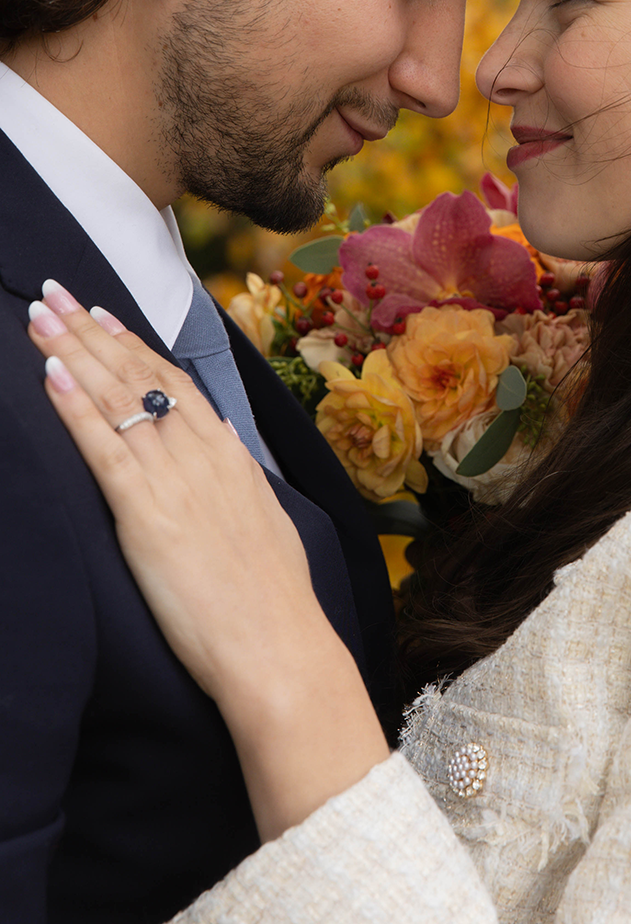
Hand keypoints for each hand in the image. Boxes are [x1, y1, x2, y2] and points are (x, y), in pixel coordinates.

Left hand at [28, 282, 388, 837]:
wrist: (279, 648)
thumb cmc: (273, 603)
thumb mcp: (266, 525)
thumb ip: (238, 483)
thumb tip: (225, 454)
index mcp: (231, 458)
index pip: (175, 381)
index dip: (133, 344)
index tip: (103, 314)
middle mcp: (203, 455)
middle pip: (140, 375)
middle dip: (91, 330)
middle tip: (55, 291)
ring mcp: (175, 481)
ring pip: (118, 398)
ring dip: (73, 351)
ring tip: (41, 315)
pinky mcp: (146, 515)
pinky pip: (103, 447)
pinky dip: (74, 406)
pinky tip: (50, 375)